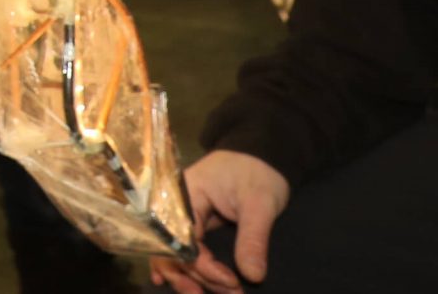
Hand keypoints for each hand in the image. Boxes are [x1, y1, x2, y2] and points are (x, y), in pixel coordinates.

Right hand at [150, 151, 288, 292]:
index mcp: (185, 194)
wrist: (263, 156)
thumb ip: (253, 238)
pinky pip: (184, 249)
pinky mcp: (195, 224)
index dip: (204, 266)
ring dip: (193, 277)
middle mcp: (177, 207)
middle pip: (174, 250)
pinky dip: (184, 267)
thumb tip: (252, 276)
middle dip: (195, 277)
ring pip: (177, 253)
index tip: (232, 282)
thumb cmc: (258, 173)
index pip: (184, 239)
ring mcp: (185, 216)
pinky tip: (176, 283)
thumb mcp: (260, 203)